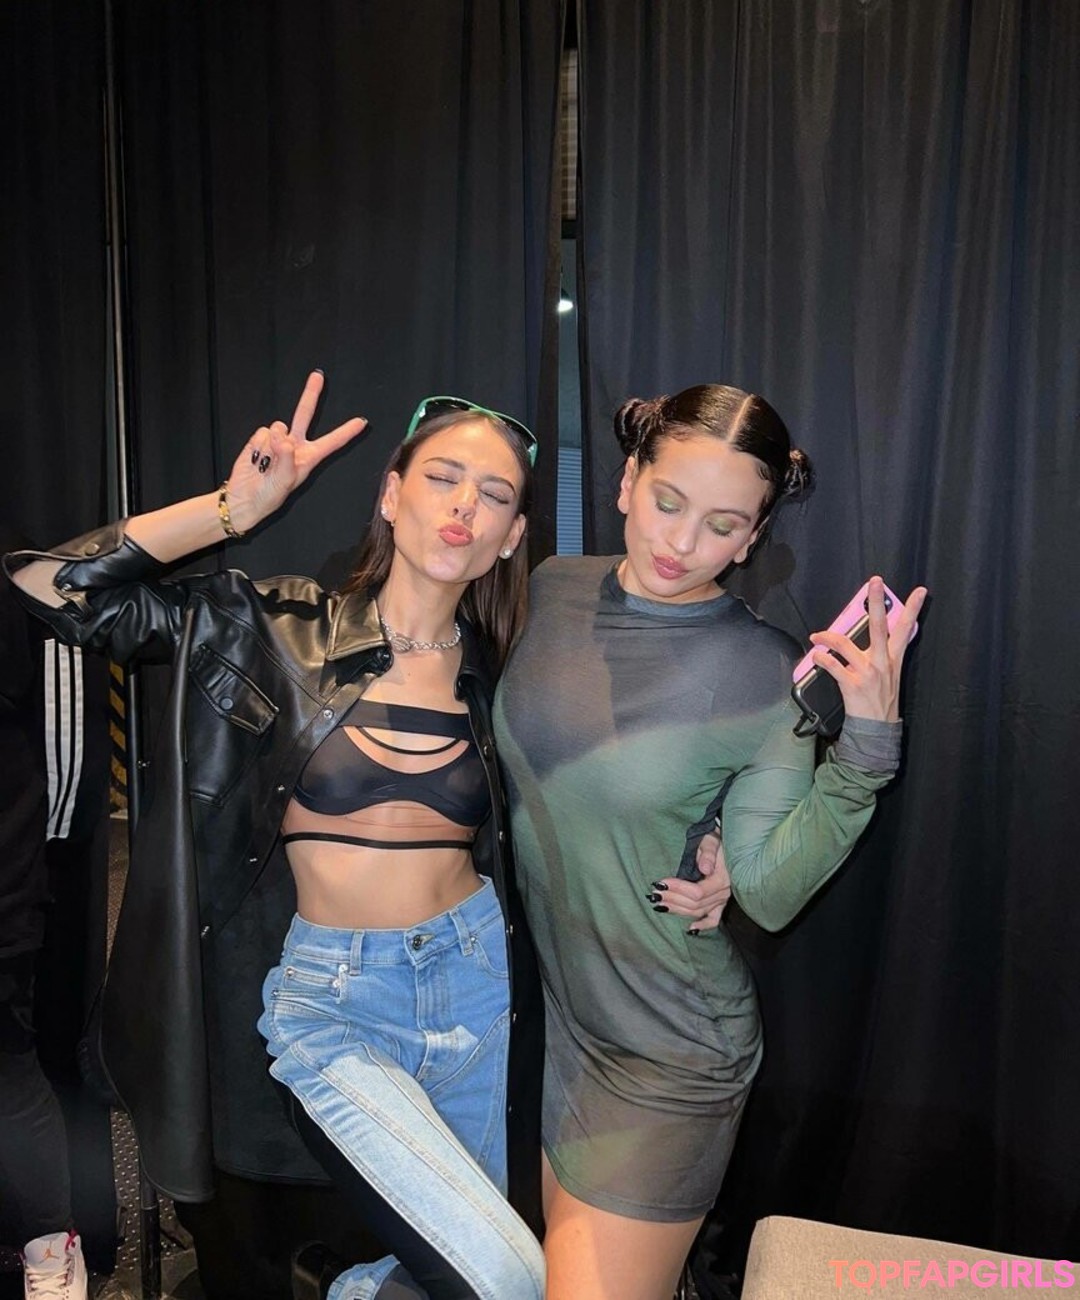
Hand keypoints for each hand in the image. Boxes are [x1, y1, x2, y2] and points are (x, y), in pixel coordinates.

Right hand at [224, 371, 366, 531]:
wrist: (245, 497)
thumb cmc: (269, 495)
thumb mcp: (284, 481)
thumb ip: (286, 457)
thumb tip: (283, 436)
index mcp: (309, 457)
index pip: (332, 442)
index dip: (346, 432)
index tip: (362, 422)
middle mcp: (296, 445)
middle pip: (304, 414)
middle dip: (311, 394)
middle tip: (318, 375)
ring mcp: (278, 440)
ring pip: (278, 428)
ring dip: (271, 445)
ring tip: (266, 463)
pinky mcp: (261, 438)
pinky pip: (262, 433)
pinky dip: (258, 445)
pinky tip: (257, 458)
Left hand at [649, 832, 731, 932]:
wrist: (725, 844)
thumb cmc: (715, 841)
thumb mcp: (711, 841)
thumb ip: (708, 853)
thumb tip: (705, 869)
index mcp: (721, 879)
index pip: (697, 892)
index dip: (678, 889)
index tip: (661, 883)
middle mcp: (723, 893)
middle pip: (695, 904)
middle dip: (673, 899)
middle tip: (655, 894)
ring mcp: (722, 900)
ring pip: (698, 912)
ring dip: (678, 910)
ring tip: (660, 904)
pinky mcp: (720, 903)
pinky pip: (713, 919)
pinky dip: (703, 925)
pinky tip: (690, 928)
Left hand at [808, 576, 927, 722]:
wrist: (877, 727)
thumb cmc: (881, 698)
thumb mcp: (890, 674)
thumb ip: (883, 653)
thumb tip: (874, 635)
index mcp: (893, 658)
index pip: (906, 629)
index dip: (913, 609)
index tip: (919, 591)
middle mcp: (882, 662)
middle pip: (879, 626)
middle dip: (876, 602)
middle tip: (874, 582)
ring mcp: (867, 673)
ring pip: (845, 644)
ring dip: (828, 636)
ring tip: (817, 635)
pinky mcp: (852, 684)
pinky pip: (832, 665)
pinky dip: (821, 658)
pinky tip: (817, 656)